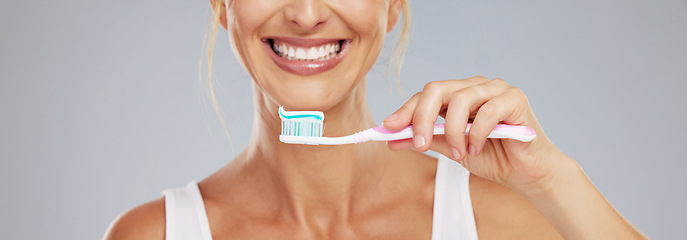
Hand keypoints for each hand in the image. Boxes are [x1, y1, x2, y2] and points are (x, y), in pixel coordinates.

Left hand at [383, 76, 567, 192]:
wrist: (525, 173)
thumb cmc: (492, 157)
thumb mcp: (451, 150)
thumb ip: (427, 141)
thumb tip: (392, 139)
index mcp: (459, 95)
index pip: (426, 95)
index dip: (406, 110)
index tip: (388, 128)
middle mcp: (475, 86)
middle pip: (438, 88)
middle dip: (422, 117)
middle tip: (420, 144)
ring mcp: (496, 89)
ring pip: (461, 98)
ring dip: (454, 131)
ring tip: (459, 153)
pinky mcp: (515, 98)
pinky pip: (488, 111)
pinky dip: (477, 133)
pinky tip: (478, 148)